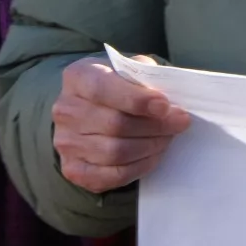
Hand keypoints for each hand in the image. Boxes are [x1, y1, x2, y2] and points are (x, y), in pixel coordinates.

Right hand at [52, 56, 192, 193]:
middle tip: (179, 122)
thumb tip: (167, 100)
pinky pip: (111, 175)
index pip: (103, 89)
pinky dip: (139, 167)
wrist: (93, 110)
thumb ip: (146, 78)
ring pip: (115, 152)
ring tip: (168, 138)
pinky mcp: (73, 169)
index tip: (166, 106)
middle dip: (155, 125)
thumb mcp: (130, 70)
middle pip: (115, 124)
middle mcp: (65, 109)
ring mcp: (65, 142)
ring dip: (150, 146)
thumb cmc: (119, 86)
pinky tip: (153, 155)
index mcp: (78, 76)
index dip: (137, 99)